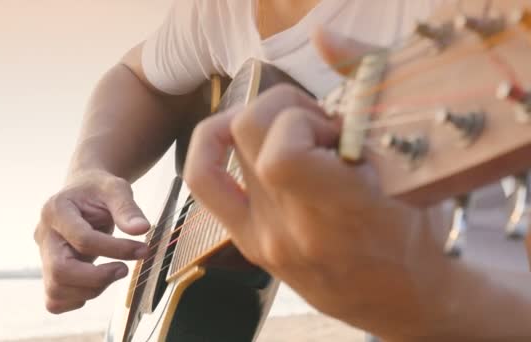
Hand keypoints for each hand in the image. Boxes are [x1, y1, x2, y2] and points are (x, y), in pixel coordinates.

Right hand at [34, 170, 149, 313]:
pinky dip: (78, 298)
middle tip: (124, 269)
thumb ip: (127, 208)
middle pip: (60, 271)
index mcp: (56, 210)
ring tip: (115, 272)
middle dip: (97, 278)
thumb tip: (142, 229)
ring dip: (91, 290)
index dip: (115, 249)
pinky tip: (98, 283)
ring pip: (56, 290)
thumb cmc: (99, 190)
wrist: (84, 193)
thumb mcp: (116, 189)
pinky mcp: (50, 271)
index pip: (82, 239)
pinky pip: (55, 299)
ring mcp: (44, 256)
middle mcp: (44, 235)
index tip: (142, 249)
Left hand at [183, 29, 453, 338]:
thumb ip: (367, 94)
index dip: (300, 121)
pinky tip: (234, 137)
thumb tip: (324, 35)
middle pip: (249, 132)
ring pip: (227, 147)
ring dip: (260, 124)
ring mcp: (263, 239)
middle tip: (318, 128)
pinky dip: (210, 146)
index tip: (331, 129)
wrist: (398, 298)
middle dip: (283, 108)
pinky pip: (205, 183)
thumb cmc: (412, 233)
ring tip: (294, 138)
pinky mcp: (248, 243)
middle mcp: (291, 229)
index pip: (282, 153)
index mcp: (340, 213)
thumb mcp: (408, 168)